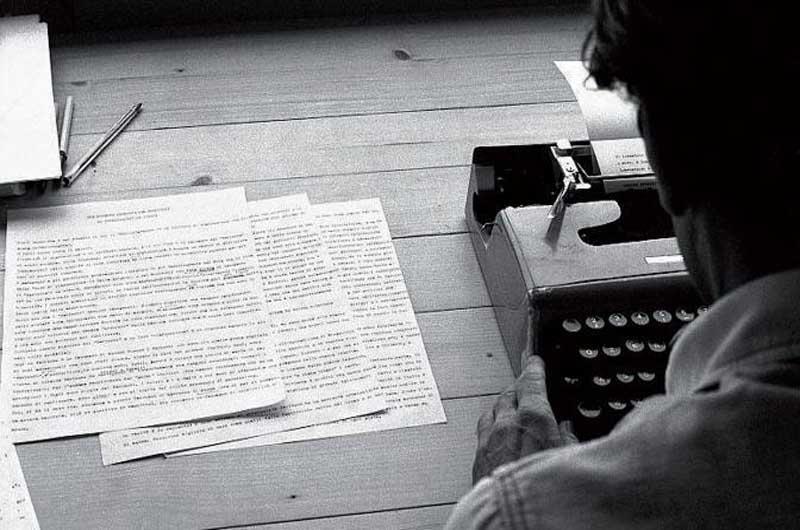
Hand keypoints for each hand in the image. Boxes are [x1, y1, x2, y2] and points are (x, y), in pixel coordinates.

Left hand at [473, 355, 577, 482]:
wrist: (511, 521)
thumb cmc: (544, 491)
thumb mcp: (571, 460)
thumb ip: (567, 440)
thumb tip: (565, 431)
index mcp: (533, 419)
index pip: (531, 382)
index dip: (533, 368)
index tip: (534, 361)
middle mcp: (506, 425)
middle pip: (509, 394)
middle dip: (518, 387)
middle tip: (526, 384)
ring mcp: (488, 441)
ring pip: (493, 410)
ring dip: (503, 406)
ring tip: (511, 407)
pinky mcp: (477, 458)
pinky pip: (483, 431)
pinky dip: (492, 426)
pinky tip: (498, 433)